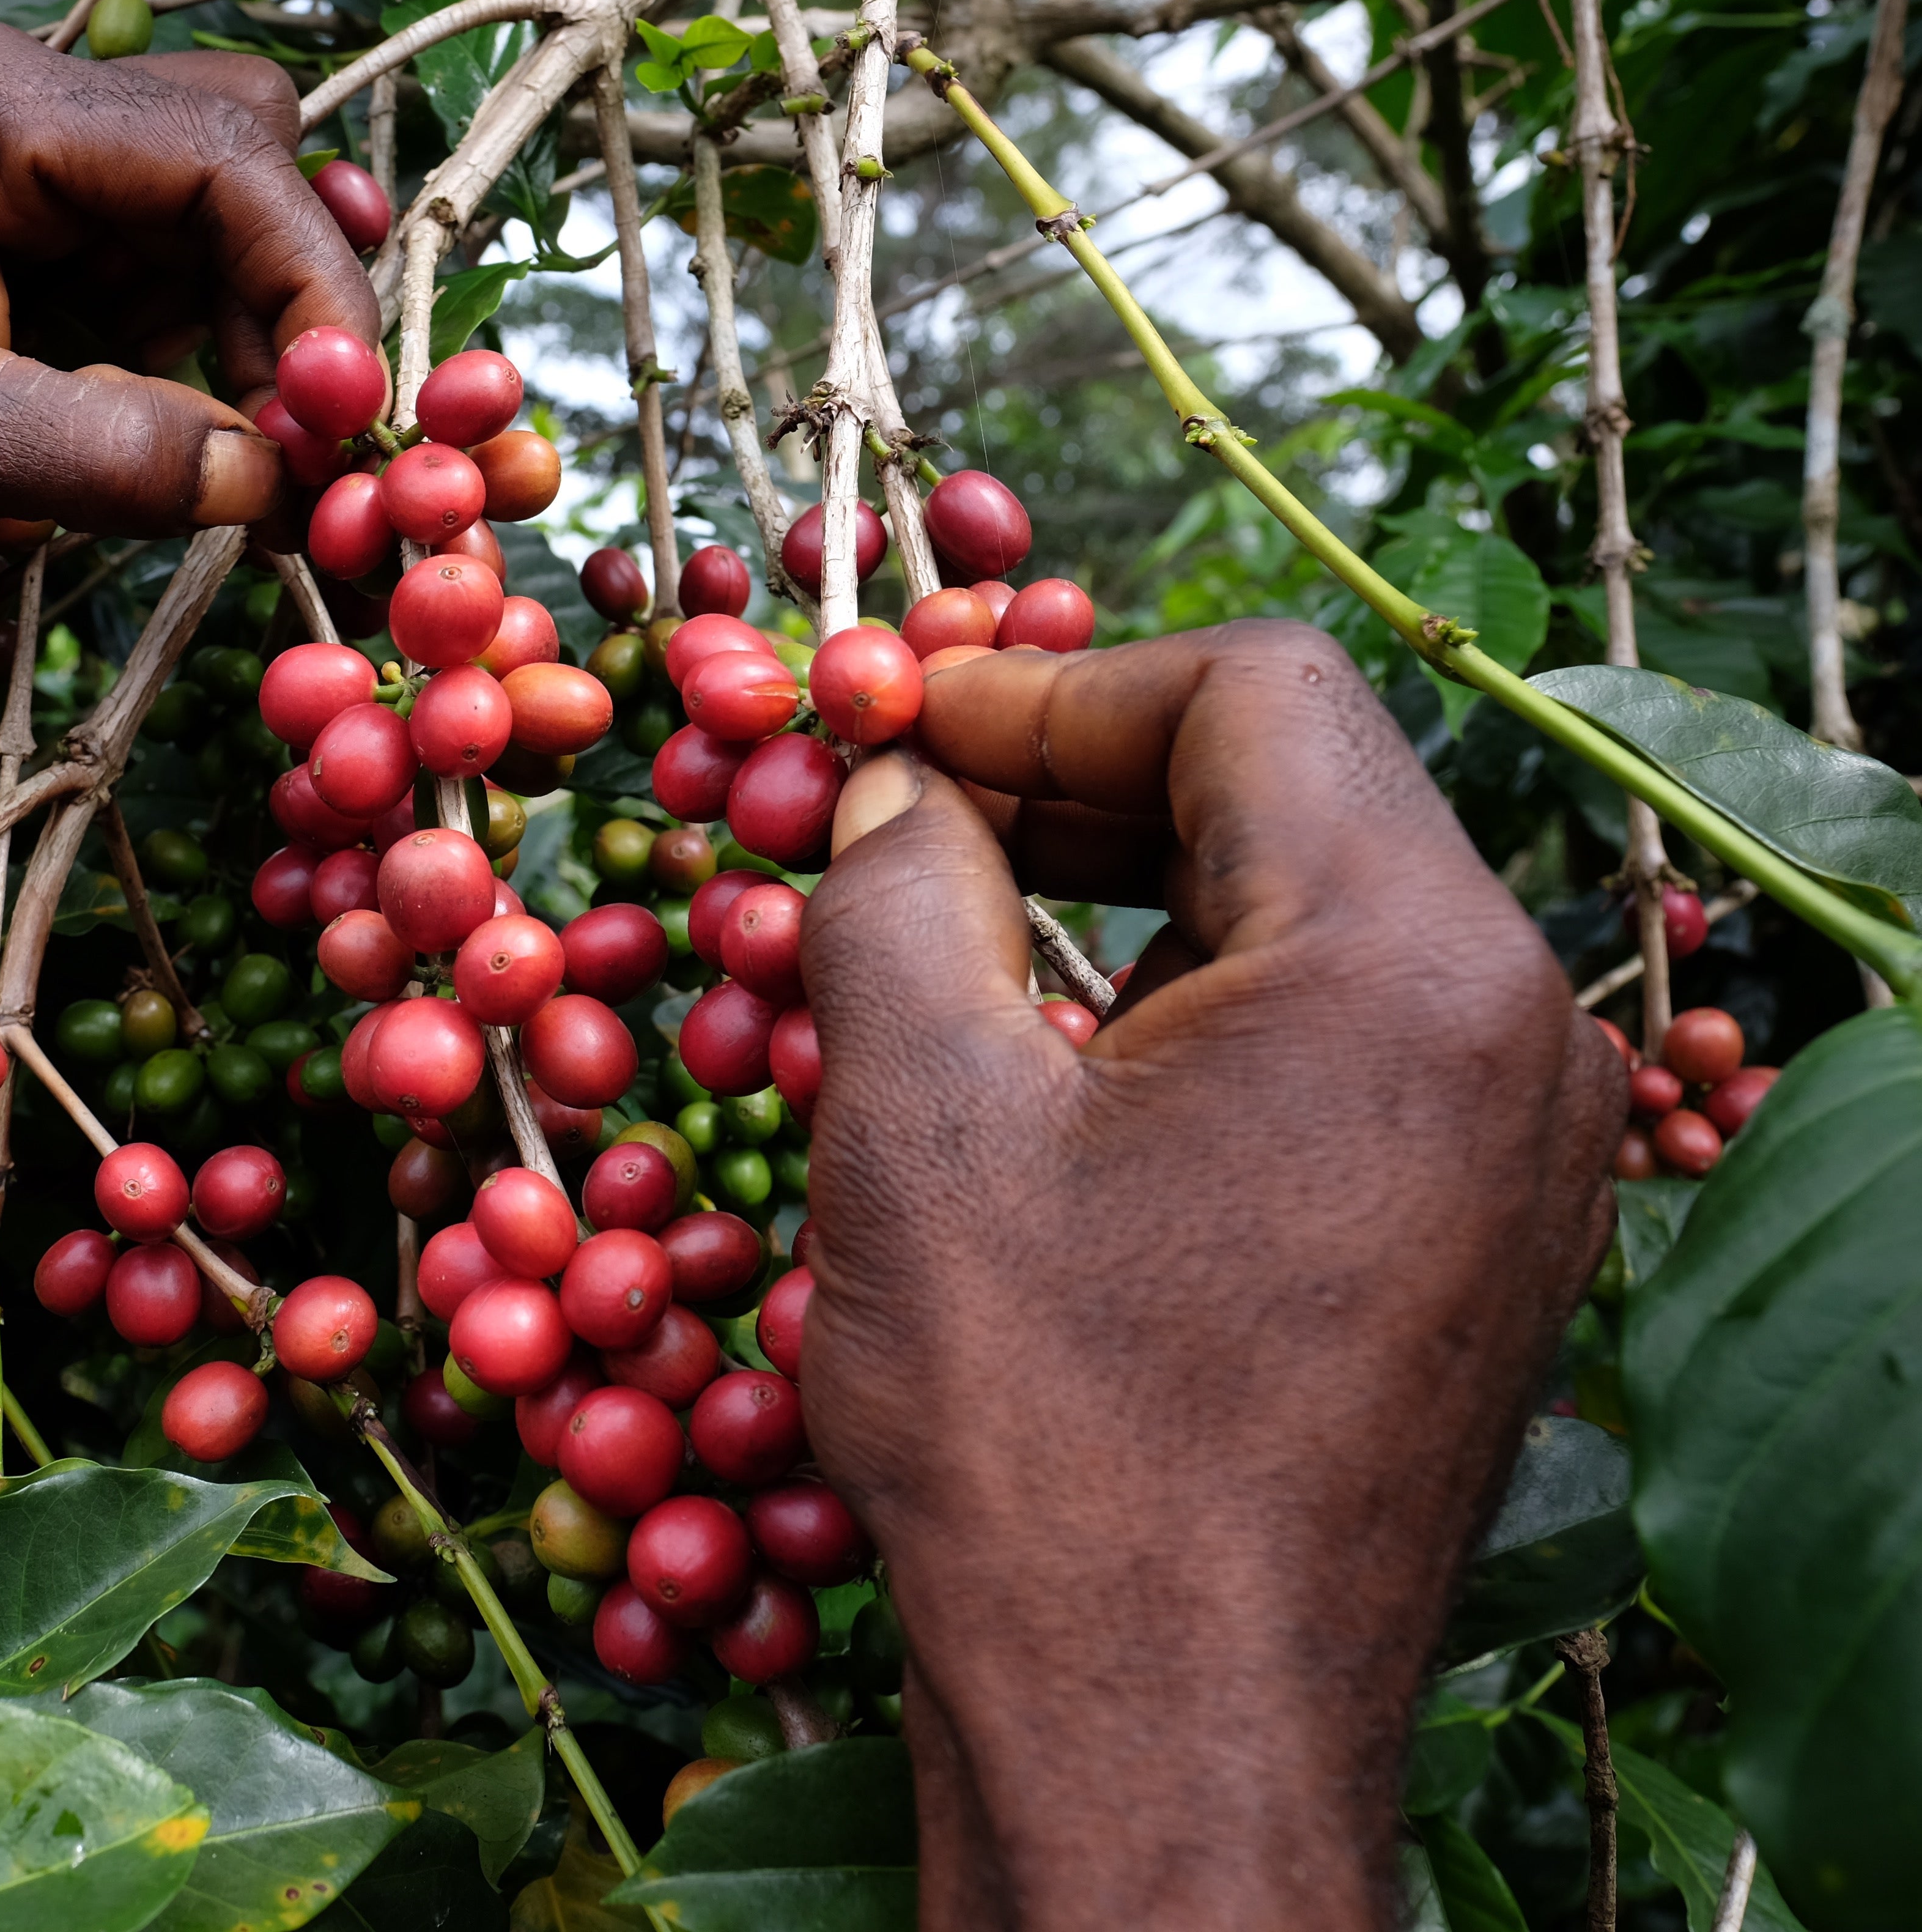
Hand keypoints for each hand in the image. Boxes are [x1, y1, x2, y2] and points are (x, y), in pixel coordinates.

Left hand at [0, 18, 376, 596]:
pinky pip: (163, 277)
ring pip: (213, 221)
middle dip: (286, 296)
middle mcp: (4, 103)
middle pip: (235, 156)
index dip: (307, 277)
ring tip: (252, 461)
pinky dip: (200, 359)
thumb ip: (114, 458)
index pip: (215, 151)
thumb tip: (274, 479)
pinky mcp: (24, 241)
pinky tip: (192, 442)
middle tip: (304, 440)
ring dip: (251, 338)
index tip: (347, 406)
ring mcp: (16, 169)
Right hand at [796, 620, 1620, 1928]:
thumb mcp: (919, 1119)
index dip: (1049, 688)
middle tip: (906, 829)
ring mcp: (1529, 1147)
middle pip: (1299, 798)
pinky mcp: (1494, 1237)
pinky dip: (1207, 1020)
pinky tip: (1073, 1088)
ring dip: (1137, 907)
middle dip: (1084, 791)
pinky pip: (1355, 1049)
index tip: (899, 735)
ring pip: (1324, 923)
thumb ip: (898, 891)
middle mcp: (1522, 1031)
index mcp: (1412, 962)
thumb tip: (891, 788)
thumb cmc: (1045, 1439)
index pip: (1249, 694)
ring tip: (965, 957)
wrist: (1166, 1731)